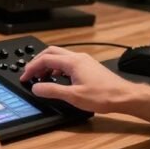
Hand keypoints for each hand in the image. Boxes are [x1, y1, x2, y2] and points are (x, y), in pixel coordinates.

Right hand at [19, 46, 136, 113]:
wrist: (124, 96)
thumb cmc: (103, 96)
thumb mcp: (73, 96)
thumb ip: (52, 90)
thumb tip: (36, 87)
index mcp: (73, 62)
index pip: (46, 59)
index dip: (32, 67)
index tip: (25, 77)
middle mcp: (78, 57)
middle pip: (52, 52)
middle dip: (38, 61)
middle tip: (30, 72)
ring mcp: (84, 60)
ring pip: (60, 56)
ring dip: (48, 64)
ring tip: (42, 77)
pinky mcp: (89, 66)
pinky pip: (68, 61)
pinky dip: (58, 67)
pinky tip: (58, 78)